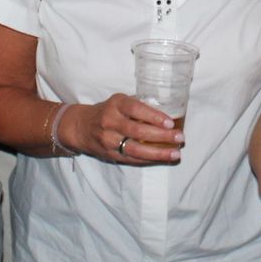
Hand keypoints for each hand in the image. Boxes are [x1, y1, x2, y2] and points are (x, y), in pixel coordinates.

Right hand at [59, 96, 181, 165]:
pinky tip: (163, 159)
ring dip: (158, 153)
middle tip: (180, 138)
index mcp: (115, 104)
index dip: (153, 116)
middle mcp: (110, 121)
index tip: (170, 122)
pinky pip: (131, 159)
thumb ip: (139, 105)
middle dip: (161, 136)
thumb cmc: (107, 111)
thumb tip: (167, 110)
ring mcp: (108, 140)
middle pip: (137, 131)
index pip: (136, 109)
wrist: (81, 127)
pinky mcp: (109, 154)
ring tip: (175, 154)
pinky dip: (149, 160)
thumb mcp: (119, 101)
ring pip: (135, 149)